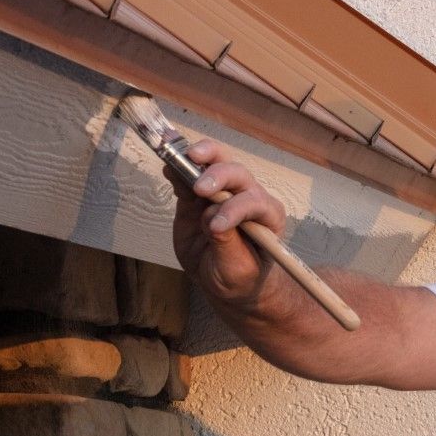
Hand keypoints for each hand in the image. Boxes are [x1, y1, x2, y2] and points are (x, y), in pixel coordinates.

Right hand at [169, 140, 288, 307]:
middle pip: (237, 174)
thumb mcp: (238, 270)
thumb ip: (228, 245)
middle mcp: (247, 196)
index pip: (253, 202)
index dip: (234, 210)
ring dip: (200, 157)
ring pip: (215, 163)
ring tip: (184, 156)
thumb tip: (213, 221)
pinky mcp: (196, 196)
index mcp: (267, 215)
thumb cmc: (240, 276)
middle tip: (200, 188)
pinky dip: (178, 165)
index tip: (215, 227)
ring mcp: (221, 193)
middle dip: (219, 176)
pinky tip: (168, 160)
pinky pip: (188, 175)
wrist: (223, 279)